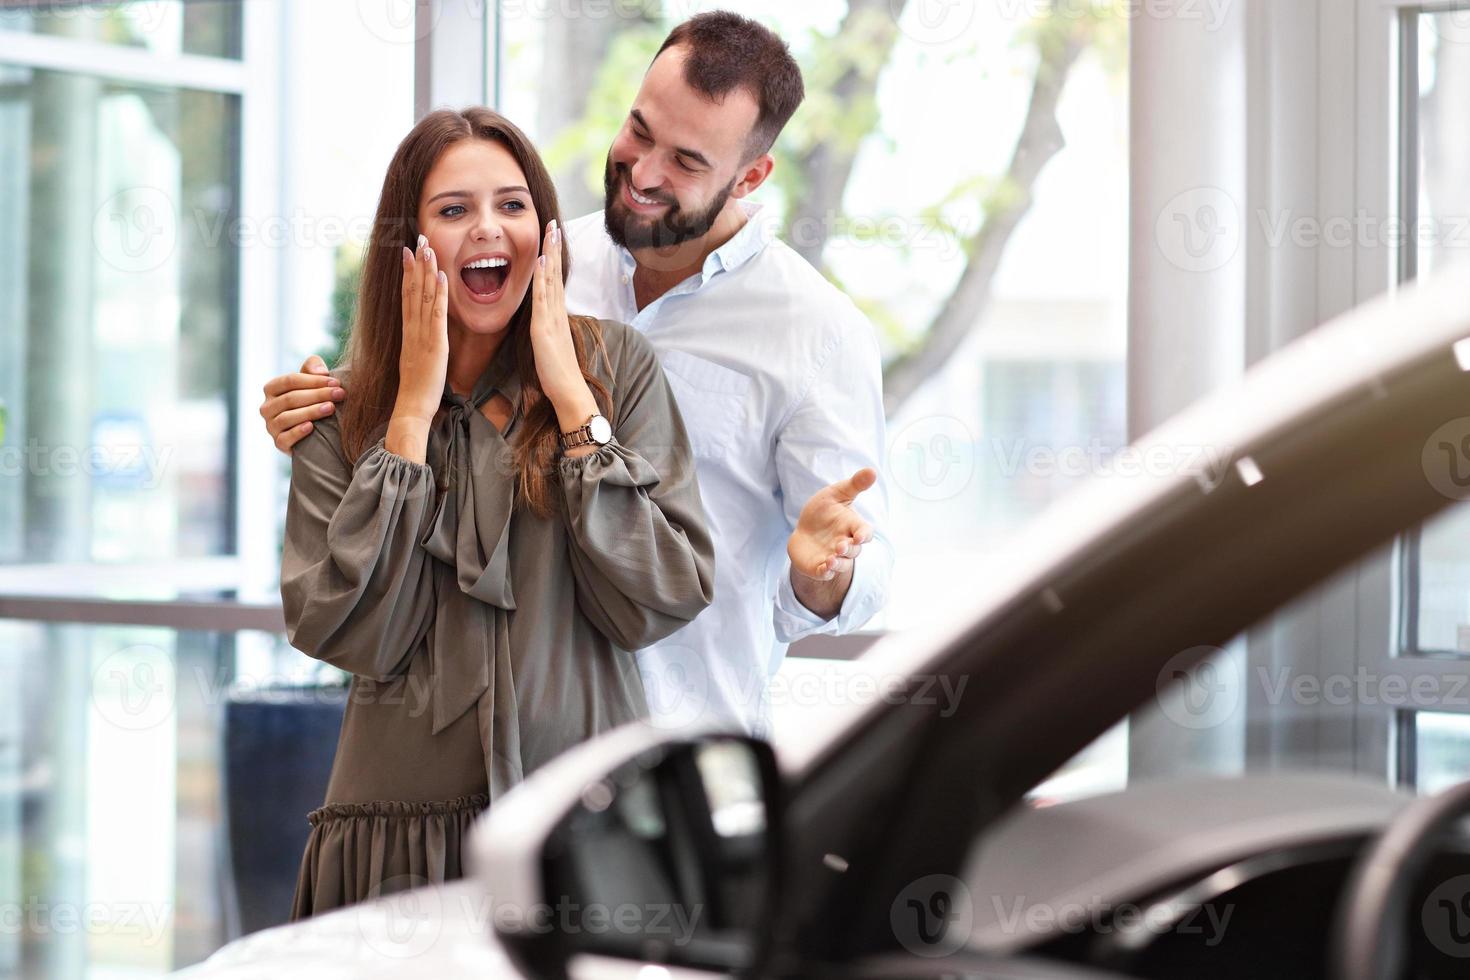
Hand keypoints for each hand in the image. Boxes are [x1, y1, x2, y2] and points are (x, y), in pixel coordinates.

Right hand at [260, 354, 345, 454]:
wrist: (314, 432)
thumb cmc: (312, 399)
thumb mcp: (311, 380)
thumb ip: (313, 367)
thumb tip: (321, 372)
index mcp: (272, 389)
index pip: (290, 381)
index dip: (314, 380)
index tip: (336, 382)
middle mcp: (267, 407)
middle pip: (291, 398)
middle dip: (318, 395)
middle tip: (340, 394)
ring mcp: (271, 426)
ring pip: (287, 418)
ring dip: (311, 411)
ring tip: (331, 408)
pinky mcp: (278, 443)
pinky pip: (284, 438)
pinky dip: (297, 432)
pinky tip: (311, 427)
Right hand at [396, 234, 448, 420]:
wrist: (412, 406)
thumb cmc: (417, 388)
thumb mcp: (416, 359)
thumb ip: (419, 342)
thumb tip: (423, 332)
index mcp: (408, 332)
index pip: (406, 295)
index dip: (408, 273)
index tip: (408, 252)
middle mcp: (412, 329)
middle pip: (412, 290)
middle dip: (416, 263)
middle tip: (418, 238)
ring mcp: (422, 335)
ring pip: (422, 296)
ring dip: (426, 270)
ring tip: (428, 247)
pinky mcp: (435, 344)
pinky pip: (437, 314)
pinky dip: (439, 294)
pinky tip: (442, 276)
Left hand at [529, 219, 588, 407]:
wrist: (568, 390)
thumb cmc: (558, 373)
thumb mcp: (550, 346)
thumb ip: (549, 331)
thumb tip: (545, 323)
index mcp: (556, 317)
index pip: (555, 282)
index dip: (553, 260)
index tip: (552, 240)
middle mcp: (556, 312)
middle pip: (555, 274)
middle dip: (554, 249)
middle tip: (554, 225)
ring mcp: (551, 318)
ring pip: (551, 279)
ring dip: (550, 254)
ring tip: (551, 232)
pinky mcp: (544, 327)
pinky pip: (543, 296)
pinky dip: (543, 276)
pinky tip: (542, 260)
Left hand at [788, 468, 877, 581]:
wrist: (804, 530)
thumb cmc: (823, 512)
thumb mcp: (836, 494)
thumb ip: (854, 485)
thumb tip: (872, 471)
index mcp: (853, 527)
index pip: (865, 533)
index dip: (864, 535)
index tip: (859, 536)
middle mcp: (847, 544)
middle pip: (854, 551)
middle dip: (848, 549)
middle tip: (840, 546)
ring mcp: (834, 557)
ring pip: (843, 565)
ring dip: (838, 563)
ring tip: (831, 560)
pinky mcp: (820, 567)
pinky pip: (826, 574)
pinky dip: (826, 572)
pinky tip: (822, 568)